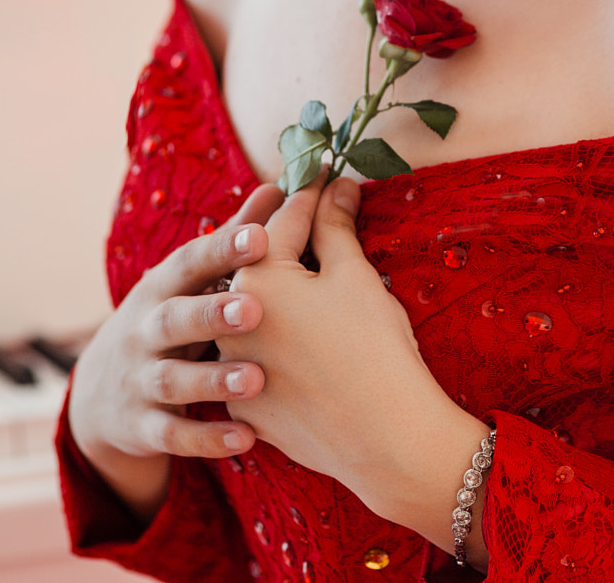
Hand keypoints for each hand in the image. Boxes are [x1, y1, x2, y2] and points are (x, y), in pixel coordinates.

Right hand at [66, 182, 283, 518]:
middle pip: (175, 319)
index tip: (262, 237)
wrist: (102, 394)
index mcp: (163, 288)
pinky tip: (246, 438)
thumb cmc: (169, 319)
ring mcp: (141, 380)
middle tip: (255, 308)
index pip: (191, 263)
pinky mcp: (144, 426)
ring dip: (213, 379)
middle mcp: (146, 331)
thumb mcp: (188, 281)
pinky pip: (174, 434)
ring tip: (256, 379)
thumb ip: (233, 240)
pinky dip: (207, 438)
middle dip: (211, 314)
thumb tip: (278, 188)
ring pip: (174, 379)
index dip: (223, 250)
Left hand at [220, 178, 490, 561]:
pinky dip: (272, 346)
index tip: (326, 173)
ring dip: (273, 294)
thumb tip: (336, 188)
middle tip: (314, 213)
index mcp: (254, 276)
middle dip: (286, 239)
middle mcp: (228, 320)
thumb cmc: (373, 348)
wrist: (385, 440)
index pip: (286, 220)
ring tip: (305, 276)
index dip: (313, 193)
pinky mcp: (245, 408)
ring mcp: (233, 369)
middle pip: (259, 266)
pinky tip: (300, 340)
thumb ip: (335, 227)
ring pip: (250, 316)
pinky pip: (254, 363)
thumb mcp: (354, 276)